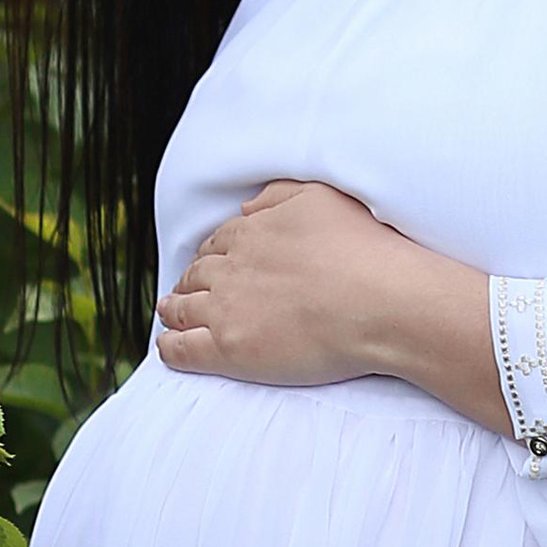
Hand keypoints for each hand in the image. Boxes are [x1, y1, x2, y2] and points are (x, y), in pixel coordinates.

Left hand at [157, 181, 505, 433]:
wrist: (380, 302)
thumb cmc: (363, 250)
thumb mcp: (321, 198)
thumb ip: (279, 197)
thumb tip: (247, 206)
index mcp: (251, 232)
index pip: (218, 243)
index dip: (213, 255)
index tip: (213, 264)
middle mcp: (231, 268)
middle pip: (197, 274)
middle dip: (191, 281)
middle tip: (188, 290)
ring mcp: (225, 309)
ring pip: (182, 309)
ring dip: (173, 310)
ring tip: (169, 314)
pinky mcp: (228, 349)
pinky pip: (183, 349)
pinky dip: (169, 347)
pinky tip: (167, 347)